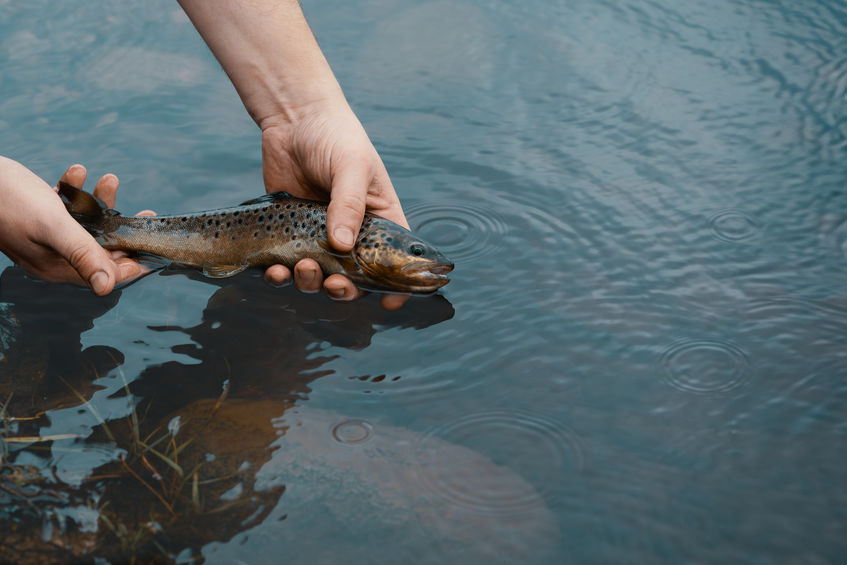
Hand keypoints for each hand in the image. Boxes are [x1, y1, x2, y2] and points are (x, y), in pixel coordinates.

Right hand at [0, 158, 146, 294]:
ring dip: (101, 202)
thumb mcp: (52, 225)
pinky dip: (75, 190)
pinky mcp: (37, 216)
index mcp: (59, 267)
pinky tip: (76, 171)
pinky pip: (67, 206)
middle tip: (147, 212)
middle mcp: (55, 256)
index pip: (107, 273)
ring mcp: (46, 236)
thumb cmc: (6, 200)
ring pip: (87, 224)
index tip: (155, 244)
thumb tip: (106, 287)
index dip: (134, 261)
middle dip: (124, 229)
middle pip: (102, 248)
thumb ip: (82, 253)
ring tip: (109, 178)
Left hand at [177, 0, 411, 309]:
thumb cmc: (335, 137)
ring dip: (310, 283)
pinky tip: (274, 272)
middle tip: (332, 284)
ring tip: (301, 269)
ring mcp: (319, 237)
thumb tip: (342, 247)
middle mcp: (353, 234)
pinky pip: (286, 265)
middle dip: (344, 289)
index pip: (394, 261)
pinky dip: (281, 276)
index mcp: (380, 220)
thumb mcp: (351, 166)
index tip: (388, 302)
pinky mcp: (289, 234)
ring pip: (318, 277)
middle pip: (354, 278)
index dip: (395, 286)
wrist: (293, 119)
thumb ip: (348, 205)